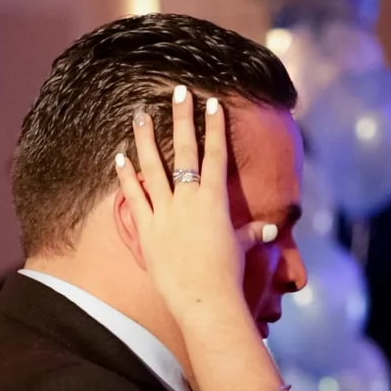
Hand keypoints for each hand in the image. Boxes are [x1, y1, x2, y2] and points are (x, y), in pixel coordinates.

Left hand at [119, 85, 258, 346]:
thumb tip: (270, 229)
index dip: (214, 127)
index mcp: (215, 200)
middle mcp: (189, 200)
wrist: (204, 299)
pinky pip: (134, 197)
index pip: (215, 154)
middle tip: (177, 91)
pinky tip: (119, 156)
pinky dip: (126, 176)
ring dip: (146, 138)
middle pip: (185, 150)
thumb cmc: (228, 275)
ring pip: (153, 167)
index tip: (211, 103)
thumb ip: (252, 233)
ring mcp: (165, 213)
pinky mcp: (147, 230)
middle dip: (182, 118)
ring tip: (141, 113)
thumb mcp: (242, 248)